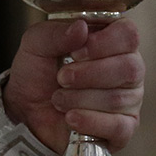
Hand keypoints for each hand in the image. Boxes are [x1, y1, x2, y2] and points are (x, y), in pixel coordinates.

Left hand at [3, 18, 144, 152]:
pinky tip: (71, 118)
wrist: (26, 113)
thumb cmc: (37, 74)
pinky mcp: (124, 128)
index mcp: (112, 41)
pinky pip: (118, 126)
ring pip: (118, 98)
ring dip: (80, 99)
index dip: (103, 43)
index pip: (128, 34)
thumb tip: (81, 27)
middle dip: (89, 75)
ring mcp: (129, 99)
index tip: (76, 53)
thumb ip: (55, 33)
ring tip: (59, 99)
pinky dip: (90, 121)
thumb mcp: (35, 45)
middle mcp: (128, 67)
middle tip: (62, 77)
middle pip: (129, 68)